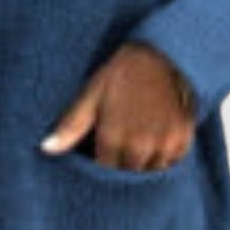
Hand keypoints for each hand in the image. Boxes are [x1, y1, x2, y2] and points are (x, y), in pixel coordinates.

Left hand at [39, 42, 196, 170]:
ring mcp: (164, 144)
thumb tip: (46, 148)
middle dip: (122, 166)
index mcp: (113, 138)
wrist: (164, 53)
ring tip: (139, 142)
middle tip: (121, 146)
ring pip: (151, 172)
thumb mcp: (92, 93)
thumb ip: (71, 125)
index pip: (104, 173)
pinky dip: (164, 157)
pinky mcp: (183, 139)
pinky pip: (172, 163)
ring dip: (144, 164)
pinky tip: (157, 139)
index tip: (101, 152)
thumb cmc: (123, 72)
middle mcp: (140, 146)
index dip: (101, 164)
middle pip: (128, 176)